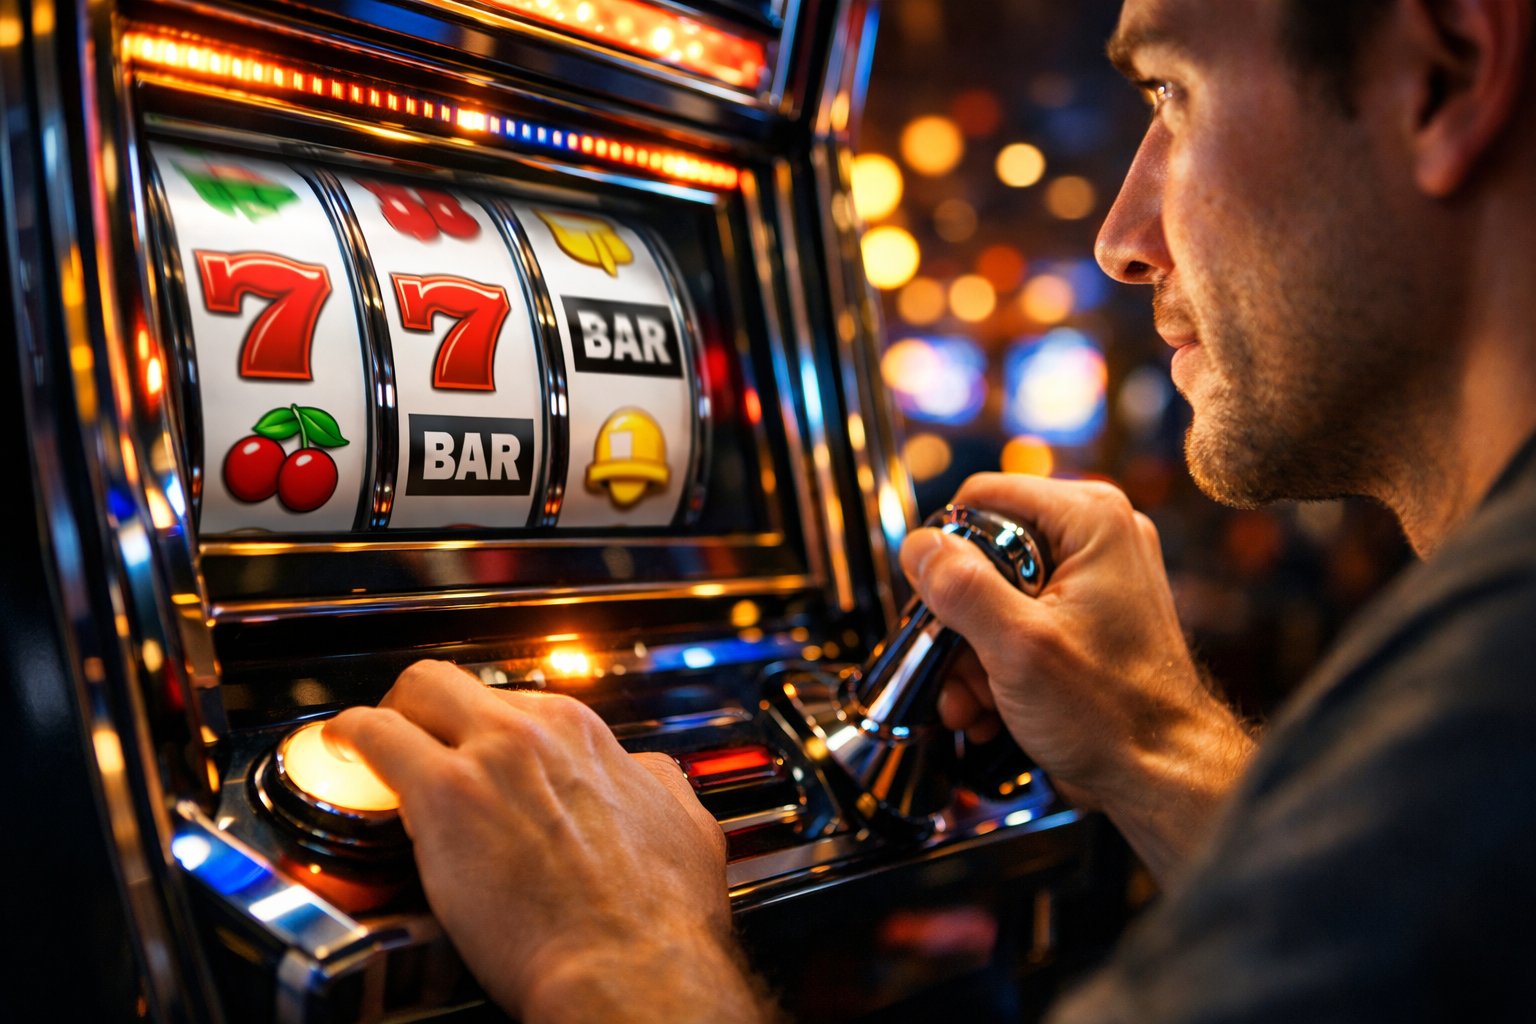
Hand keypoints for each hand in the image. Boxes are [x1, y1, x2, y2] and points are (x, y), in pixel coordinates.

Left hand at [324, 660, 771, 1022]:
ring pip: (420, 691)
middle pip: (462, 684)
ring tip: (374, 748)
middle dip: (430, 707)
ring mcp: (492, 758)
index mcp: (589, 740)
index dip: (488, 733)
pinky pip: (377, 735)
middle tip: (413, 742)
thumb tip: (647, 779)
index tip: (477, 756)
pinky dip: (350, 735)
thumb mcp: (686, 829)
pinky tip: (341, 750)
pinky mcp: (445, 794)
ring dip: (393, 715)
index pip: (520, 705)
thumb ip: (657, 790)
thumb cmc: (659, 921)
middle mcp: (541, 734)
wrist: (632, 967)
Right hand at [900, 474, 1254, 881]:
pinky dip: (994, 664)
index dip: (946, 551)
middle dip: (957, 622)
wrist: (1161, 777)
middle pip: (983, 553)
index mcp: (1090, 520)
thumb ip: (962, 588)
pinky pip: (1016, 623)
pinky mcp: (1084, 618)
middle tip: (952, 669)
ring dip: (968, 654)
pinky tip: (989, 707)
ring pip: (993, 596)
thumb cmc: (1115, 717)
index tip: (936, 605)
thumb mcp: (1019, 646)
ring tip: (971, 700)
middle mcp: (1095, 538)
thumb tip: (919, 547)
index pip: (981, 498)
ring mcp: (1093, 579)